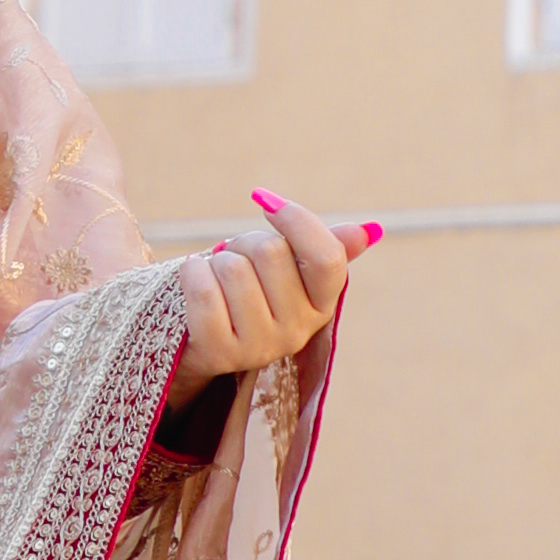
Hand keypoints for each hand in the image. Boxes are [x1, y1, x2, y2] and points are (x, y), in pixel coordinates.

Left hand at [176, 189, 374, 390]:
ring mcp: (259, 347)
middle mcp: (297, 331)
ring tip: (217, 279)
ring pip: (232, 268)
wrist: (202, 336)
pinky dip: (193, 274)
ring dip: (215, 261)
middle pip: (271, 252)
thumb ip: (325, 248)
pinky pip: (204, 291)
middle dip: (245, 243)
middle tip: (237, 260)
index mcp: (322, 305)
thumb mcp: (289, 267)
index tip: (269, 205)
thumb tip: (366, 232)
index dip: (297, 221)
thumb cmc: (250, 289)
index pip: (327, 258)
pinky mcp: (219, 353)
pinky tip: (196, 283)